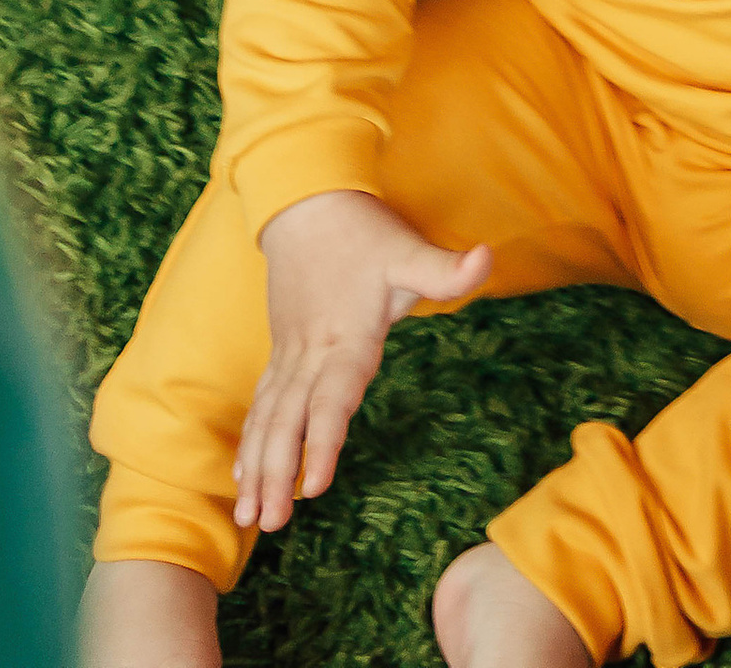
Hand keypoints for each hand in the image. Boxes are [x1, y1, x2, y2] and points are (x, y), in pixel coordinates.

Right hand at [236, 191, 490, 531]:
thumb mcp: (408, 249)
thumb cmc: (364, 233)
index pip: (332, 399)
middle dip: (277, 473)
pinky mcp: (281, 352)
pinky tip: (242, 476)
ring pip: (268, 418)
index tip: (314, 486)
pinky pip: (261, 404)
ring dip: (257, 467)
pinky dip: (250, 441)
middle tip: (268, 525)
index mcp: (346, 338)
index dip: (323, 442)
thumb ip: (445, 268)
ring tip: (248, 516)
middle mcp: (312, 354)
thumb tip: (488, 259)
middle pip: (289, 422)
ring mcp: (290, 354)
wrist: (307, 204)